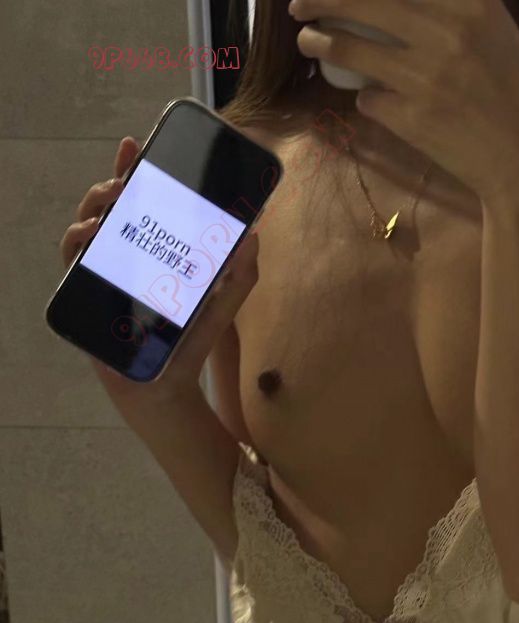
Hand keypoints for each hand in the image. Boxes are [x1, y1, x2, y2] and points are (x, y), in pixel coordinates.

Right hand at [59, 136, 259, 413]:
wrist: (166, 389)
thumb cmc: (189, 345)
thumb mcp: (222, 306)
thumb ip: (241, 275)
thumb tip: (255, 232)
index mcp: (152, 252)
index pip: (139, 204)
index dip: (132, 171)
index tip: (135, 145)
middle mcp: (124, 259)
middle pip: (109, 209)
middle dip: (113, 181)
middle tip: (127, 175)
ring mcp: (103, 276)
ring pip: (86, 227)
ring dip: (94, 204)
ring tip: (114, 197)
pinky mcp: (87, 297)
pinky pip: (72, 260)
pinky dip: (78, 240)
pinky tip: (95, 231)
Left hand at [290, 0, 518, 205]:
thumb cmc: (514, 94)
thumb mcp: (496, 32)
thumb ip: (454, 9)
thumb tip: (404, 2)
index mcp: (473, 4)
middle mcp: (448, 32)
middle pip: (365, 0)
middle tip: (298, 2)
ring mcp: (426, 77)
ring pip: (352, 48)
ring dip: (319, 42)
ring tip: (307, 41)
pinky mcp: (412, 118)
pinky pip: (369, 98)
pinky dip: (365, 97)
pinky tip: (372, 98)